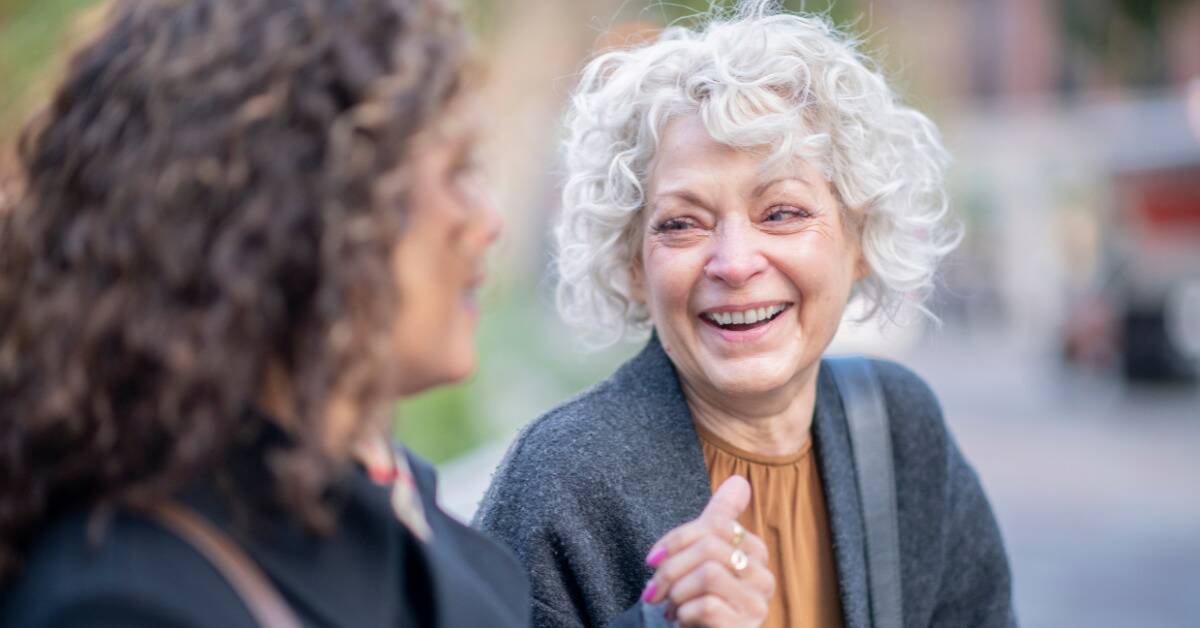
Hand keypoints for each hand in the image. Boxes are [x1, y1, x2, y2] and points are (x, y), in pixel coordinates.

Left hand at [641, 475, 773, 626]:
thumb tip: (740, 480)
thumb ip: (720, 518)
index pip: (716, 524)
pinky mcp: (745, 627)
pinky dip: (685, 614)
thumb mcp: (703, 556)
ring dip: (677, 593)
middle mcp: (763, 576)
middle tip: (653, 591)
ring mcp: (758, 604)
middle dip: (671, 569)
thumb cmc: (701, 598)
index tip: (652, 560)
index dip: (676, 539)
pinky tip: (684, 621)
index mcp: (755, 552)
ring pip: (709, 574)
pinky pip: (707, 606)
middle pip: (710, 547)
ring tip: (672, 607)